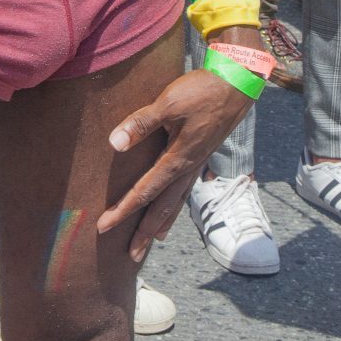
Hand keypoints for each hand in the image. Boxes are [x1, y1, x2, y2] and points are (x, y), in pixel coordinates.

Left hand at [97, 66, 254, 260]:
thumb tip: (115, 144)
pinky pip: (185, 189)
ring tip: (151, 241)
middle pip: (162, 207)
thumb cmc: (201, 92)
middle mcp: (187, 168)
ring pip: (176, 201)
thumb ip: (141, 123)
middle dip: (144, 231)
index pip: (145, 191)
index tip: (104, 226)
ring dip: (161, 222)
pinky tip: (172, 206)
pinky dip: (175, 205)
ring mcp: (196, 164)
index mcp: (177, 159)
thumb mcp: (168, 103)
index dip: (123, 210)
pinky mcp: (201, 155)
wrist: (236, 84)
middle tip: (130, 256)